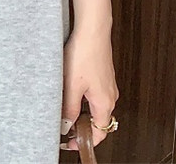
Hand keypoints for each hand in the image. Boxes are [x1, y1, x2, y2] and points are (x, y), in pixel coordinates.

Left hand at [59, 24, 119, 150]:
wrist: (93, 30)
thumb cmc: (84, 53)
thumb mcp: (72, 85)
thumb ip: (69, 108)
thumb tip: (67, 126)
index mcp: (105, 103)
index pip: (99, 133)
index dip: (84, 141)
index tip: (70, 144)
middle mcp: (110, 96)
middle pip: (98, 121)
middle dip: (82, 128)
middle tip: (65, 128)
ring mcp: (108, 85)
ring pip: (96, 107)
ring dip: (82, 112)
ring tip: (65, 109)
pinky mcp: (104, 75)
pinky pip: (95, 95)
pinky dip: (84, 100)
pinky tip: (72, 91)